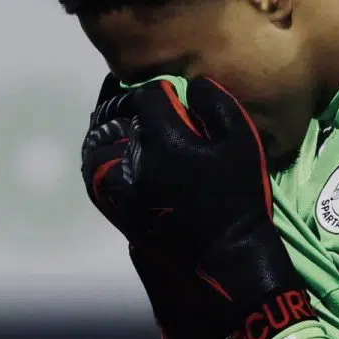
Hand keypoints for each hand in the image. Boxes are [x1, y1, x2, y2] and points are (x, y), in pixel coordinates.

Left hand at [81, 75, 315, 338]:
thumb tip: (190, 84)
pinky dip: (100, 157)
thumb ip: (216, 104)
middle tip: (137, 99)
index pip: (146, 95)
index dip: (156, 86)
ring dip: (108, 129)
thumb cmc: (239, 197)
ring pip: (100, 144)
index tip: (166, 89)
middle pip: (117, 117)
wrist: (225, 254)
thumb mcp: (242, 142)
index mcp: (165, 141)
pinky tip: (113, 152)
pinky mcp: (118, 208)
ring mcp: (122, 187)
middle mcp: (135, 161)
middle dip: (126, 104)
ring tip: (120, 122)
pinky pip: (96, 174)